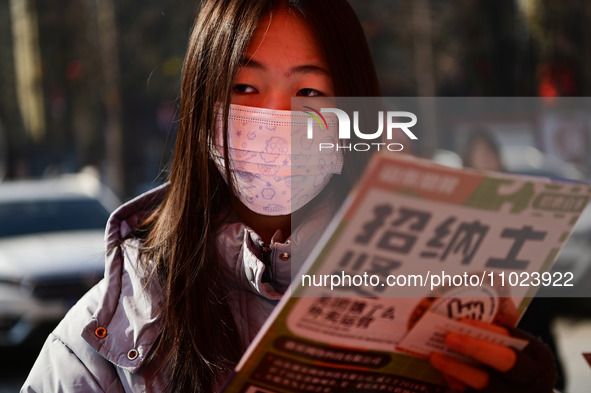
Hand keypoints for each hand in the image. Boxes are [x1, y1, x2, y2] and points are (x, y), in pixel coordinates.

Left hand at [428, 319, 556, 392]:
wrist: (525, 392)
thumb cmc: (516, 365)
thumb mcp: (516, 350)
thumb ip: (496, 339)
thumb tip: (459, 324)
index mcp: (538, 359)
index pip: (511, 340)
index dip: (485, 332)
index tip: (460, 322)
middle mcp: (532, 381)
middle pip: (504, 362)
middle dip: (474, 348)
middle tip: (448, 337)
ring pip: (485, 384)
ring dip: (457, 369)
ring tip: (435, 357)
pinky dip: (458, 384)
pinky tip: (445, 373)